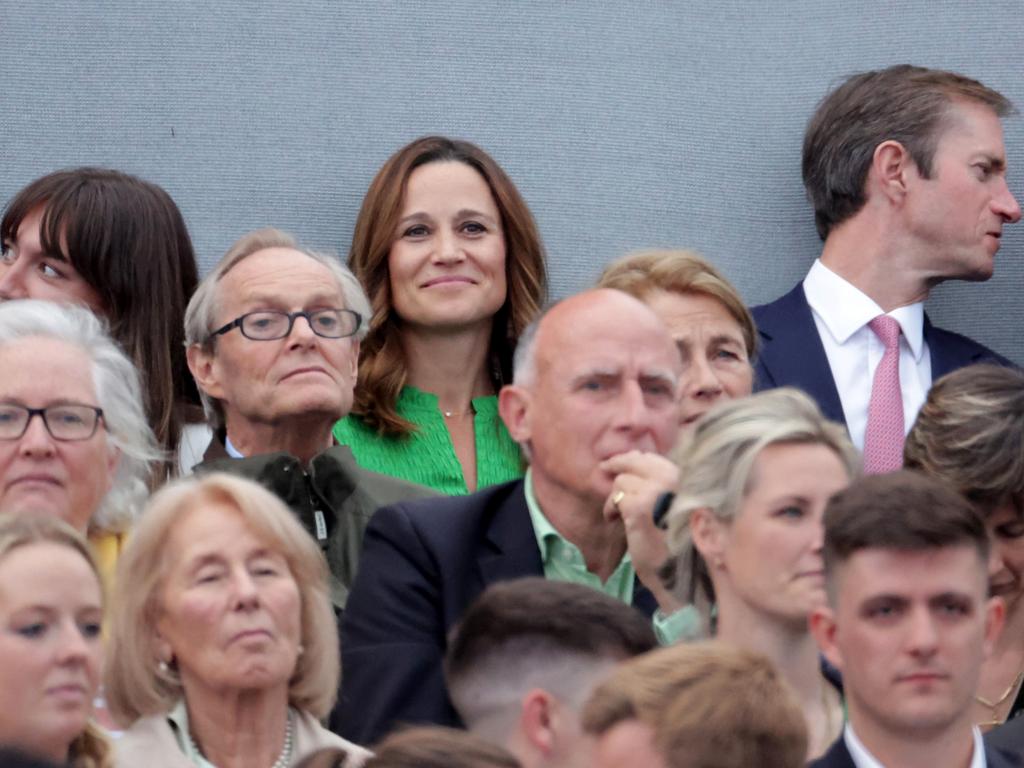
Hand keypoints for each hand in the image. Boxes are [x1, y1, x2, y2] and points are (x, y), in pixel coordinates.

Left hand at [600, 451, 682, 612]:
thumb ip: (660, 482)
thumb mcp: (674, 504)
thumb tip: (635, 457)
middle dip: (618, 465)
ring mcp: (656, 492)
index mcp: (686, 478)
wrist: (680, 572)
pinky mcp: (639, 507)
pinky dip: (611, 509)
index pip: (653, 458)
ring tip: (617, 514)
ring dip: (615, 496)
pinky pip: (616, 498)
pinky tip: (613, 520)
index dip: (634, 461)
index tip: (621, 466)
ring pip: (622, 481)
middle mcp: (674, 479)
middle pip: (636, 461)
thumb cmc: (678, 541)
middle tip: (604, 470)